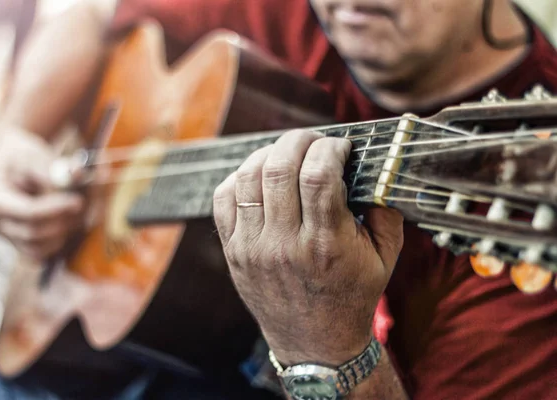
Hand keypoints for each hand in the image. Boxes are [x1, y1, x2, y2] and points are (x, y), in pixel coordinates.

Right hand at [0, 126, 84, 260]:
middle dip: (63, 221)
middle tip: (83, 203)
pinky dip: (64, 238)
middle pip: (36, 235)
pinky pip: (48, 251)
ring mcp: (11, 238)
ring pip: (44, 248)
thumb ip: (53, 167)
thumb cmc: (22, 158)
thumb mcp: (33, 156)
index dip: (56, 209)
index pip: (28, 213)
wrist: (14, 165)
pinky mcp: (26, 244)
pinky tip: (72, 217)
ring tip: (76, 207)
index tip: (78, 200)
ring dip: (66, 231)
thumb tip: (77, 174)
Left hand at [213, 130, 403, 365]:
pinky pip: (224, 198)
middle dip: (298, 140)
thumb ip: (386, 210)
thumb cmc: (351, 297)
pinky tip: (260, 177)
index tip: (341, 146)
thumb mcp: (384, 257)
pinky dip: (240, 177)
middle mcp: (284, 244)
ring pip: (247, 178)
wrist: (315, 344)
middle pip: (279, 168)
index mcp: (325, 244)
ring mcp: (253, 248)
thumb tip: (377, 165)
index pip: (318, 175)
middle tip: (313, 141)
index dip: (330, 148)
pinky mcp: (233, 251)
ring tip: (287, 155)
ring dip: (269, 154)